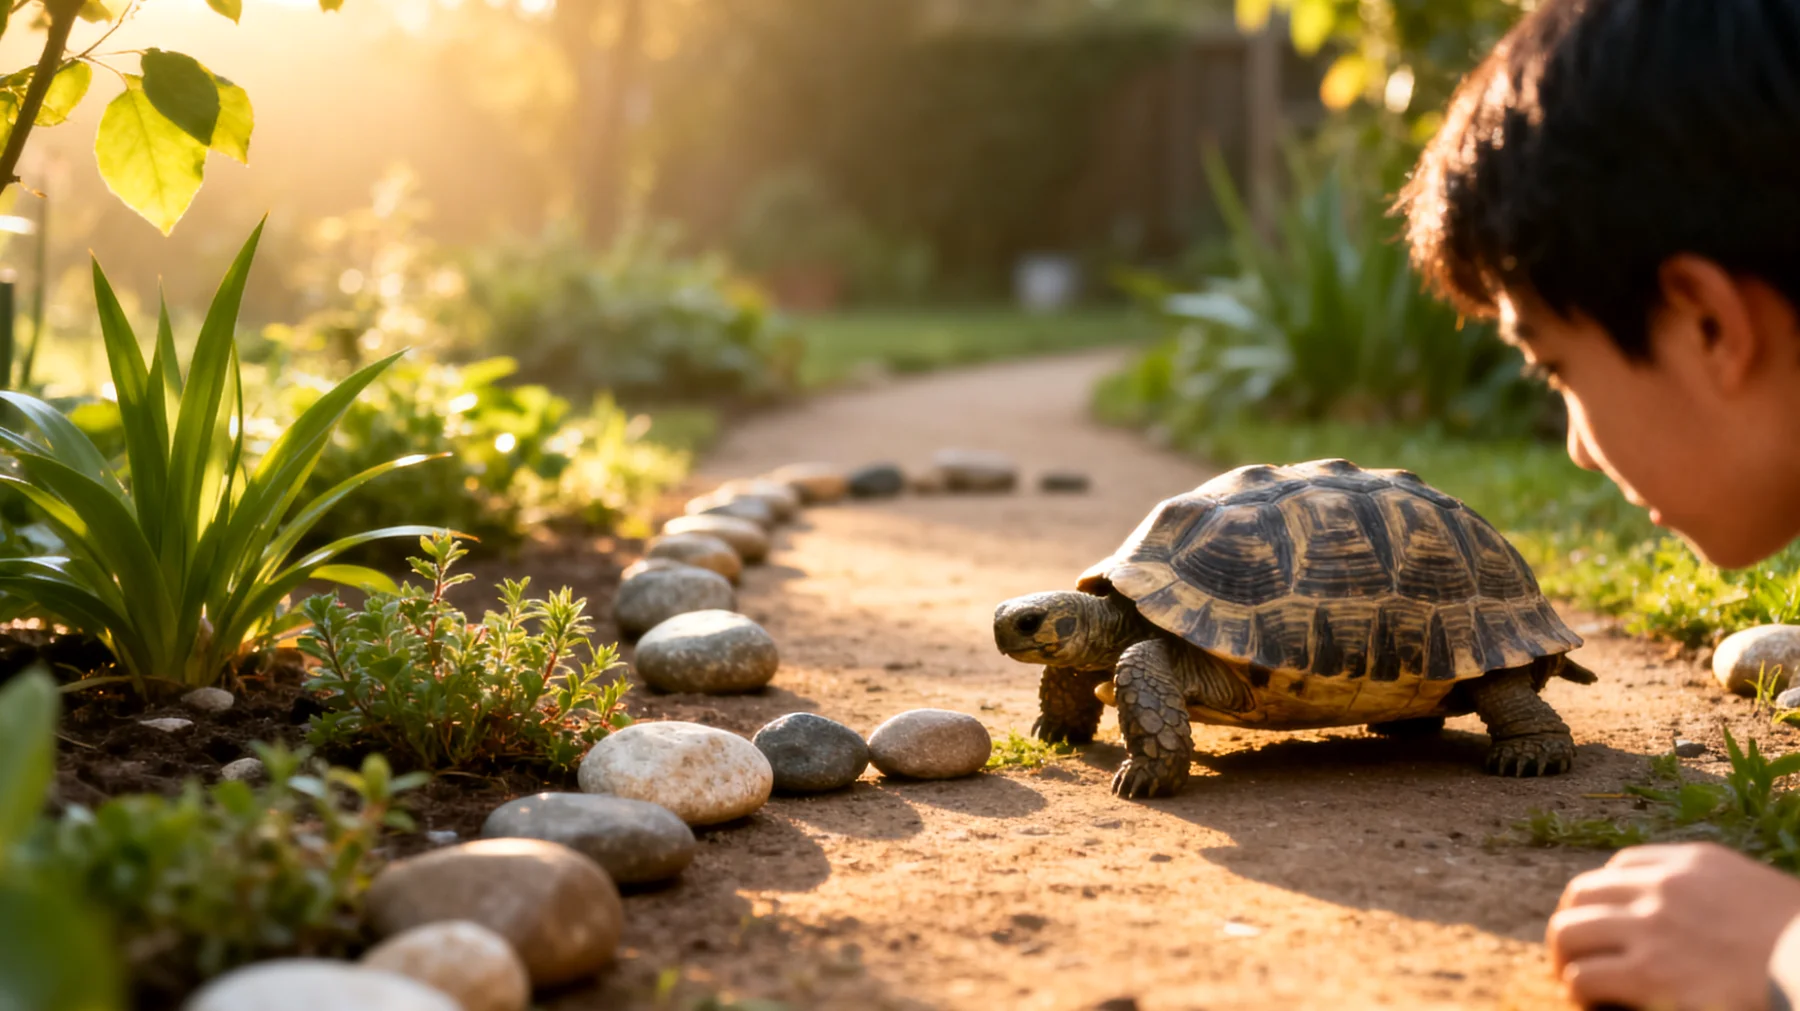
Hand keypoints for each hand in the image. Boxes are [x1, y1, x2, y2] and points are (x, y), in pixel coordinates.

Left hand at [1547, 843, 1799, 1009]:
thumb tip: (1696, 921)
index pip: (1624, 865)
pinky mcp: (1649, 973)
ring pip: (1570, 932)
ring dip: (1566, 958)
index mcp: (1694, 862)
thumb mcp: (1761, 896)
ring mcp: (1652, 926)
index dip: (1607, 896)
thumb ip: (1719, 896)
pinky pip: (1585, 977)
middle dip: (1573, 923)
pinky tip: (1593, 1005)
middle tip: (1576, 953)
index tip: (1607, 921)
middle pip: (1582, 893)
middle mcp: (1664, 886)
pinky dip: (1580, 992)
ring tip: (1575, 981)